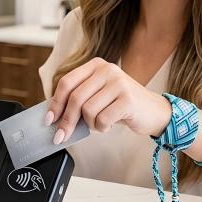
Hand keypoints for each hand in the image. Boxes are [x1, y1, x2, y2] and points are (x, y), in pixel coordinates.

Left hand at [45, 57, 171, 142]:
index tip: (49, 120)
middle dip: (66, 121)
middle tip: (61, 136)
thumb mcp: (99, 95)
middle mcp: (107, 70)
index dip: (55, 103)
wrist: (153, 110)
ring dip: (90, 124)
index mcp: (96, 65)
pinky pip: (102, 119)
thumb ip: (79, 98)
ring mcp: (119, 83)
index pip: (67, 82)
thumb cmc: (120, 105)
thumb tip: (53, 116)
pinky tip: (109, 125)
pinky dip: (102, 127)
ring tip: (100, 123)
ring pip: (88, 110)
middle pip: (75, 98)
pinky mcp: (128, 99)